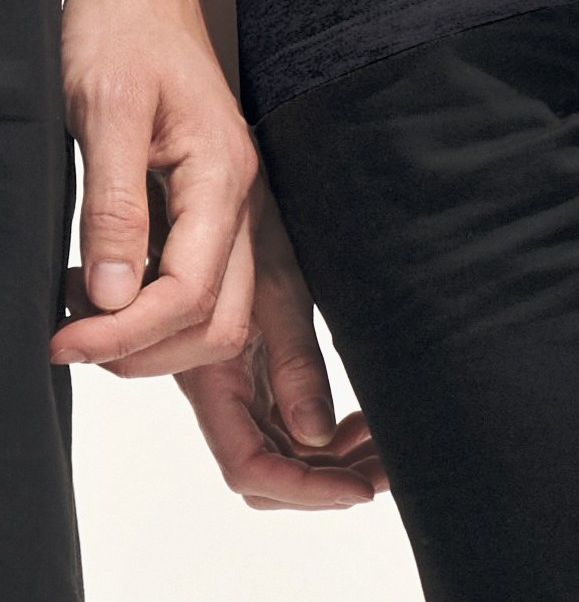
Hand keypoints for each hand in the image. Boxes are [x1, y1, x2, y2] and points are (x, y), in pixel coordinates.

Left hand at [51, 0, 258, 375]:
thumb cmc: (121, 26)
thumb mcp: (103, 109)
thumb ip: (112, 206)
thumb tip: (109, 297)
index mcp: (221, 174)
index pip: (191, 293)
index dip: (127, 334)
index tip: (65, 338)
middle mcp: (236, 196)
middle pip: (219, 322)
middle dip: (146, 353)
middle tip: (70, 338)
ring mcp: (224, 203)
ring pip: (215, 314)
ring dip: (151, 339)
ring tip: (80, 317)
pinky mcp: (201, 203)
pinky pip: (197, 283)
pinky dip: (153, 313)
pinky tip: (99, 291)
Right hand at [177, 181, 387, 509]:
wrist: (161, 111)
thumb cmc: (213, 183)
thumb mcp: (269, 265)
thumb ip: (288, 348)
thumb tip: (313, 432)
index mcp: (208, 364)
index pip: (249, 463)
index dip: (303, 489)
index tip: (363, 490)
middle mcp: (214, 367)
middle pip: (264, 461)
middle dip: (326, 478)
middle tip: (395, 465)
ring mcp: (226, 351)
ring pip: (272, 436)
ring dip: (328, 452)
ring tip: (389, 439)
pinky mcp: (239, 325)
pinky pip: (273, 397)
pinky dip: (315, 416)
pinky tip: (360, 405)